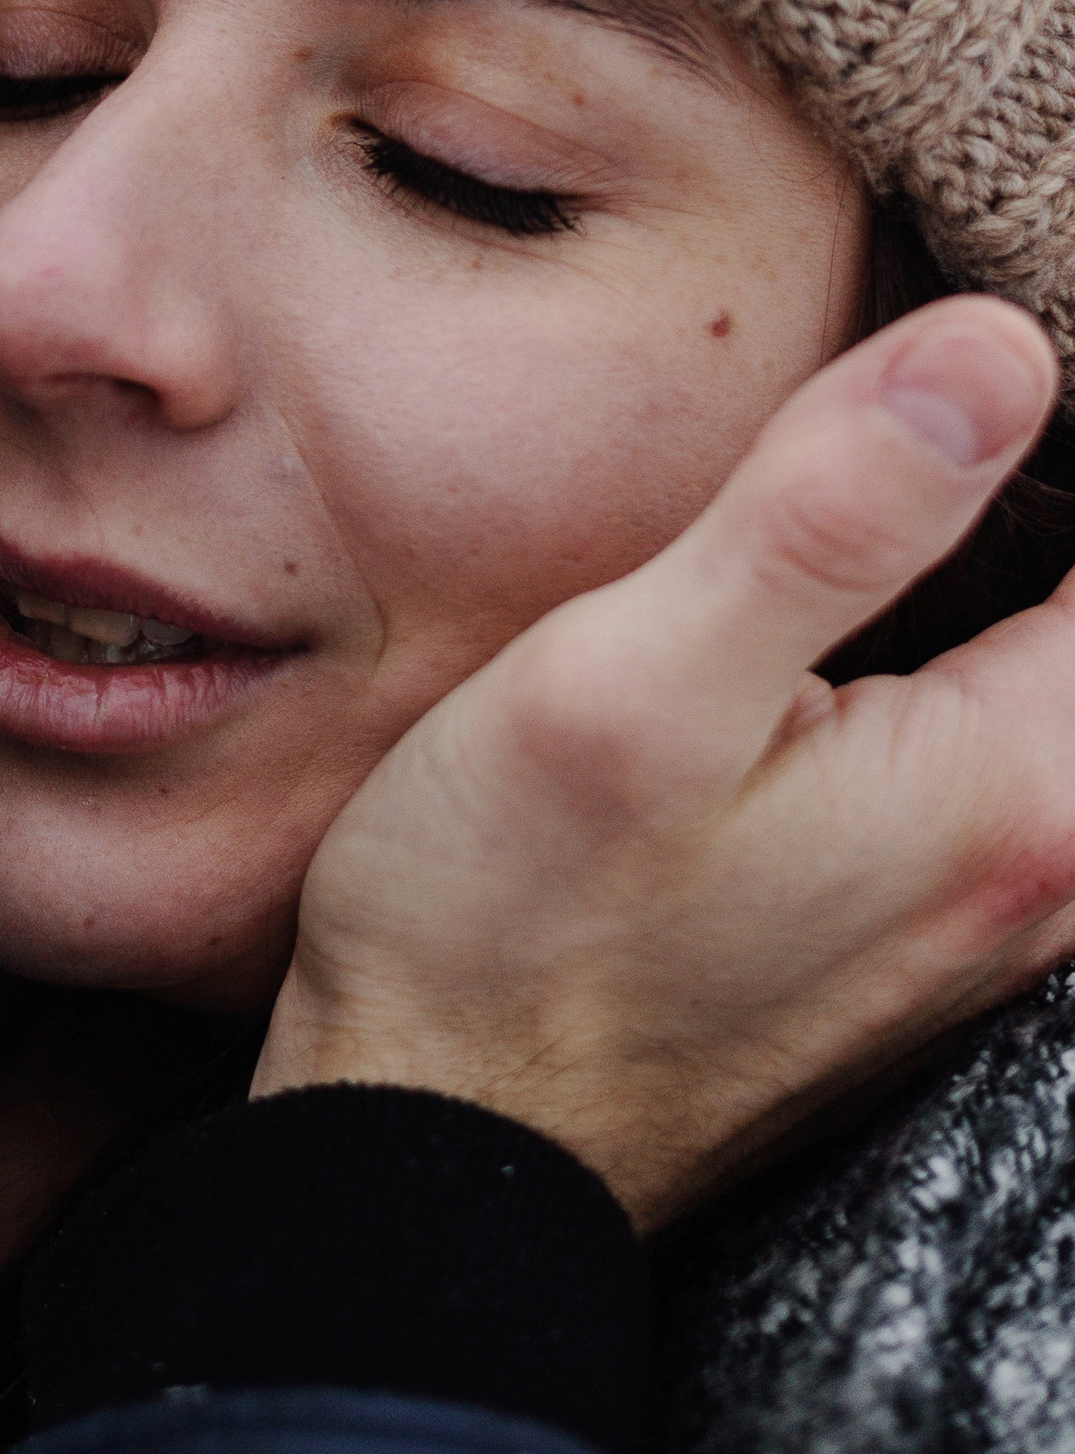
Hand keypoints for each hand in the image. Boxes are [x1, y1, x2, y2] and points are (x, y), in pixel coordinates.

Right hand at [253, 294, 1074, 1224]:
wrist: (441, 1143)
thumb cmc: (502, 921)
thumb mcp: (633, 684)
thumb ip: (826, 515)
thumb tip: (1004, 348)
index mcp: (1020, 788)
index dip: (1060, 410)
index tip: (992, 310)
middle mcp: (1051, 864)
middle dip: (1037, 476)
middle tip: (952, 347)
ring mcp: (995, 906)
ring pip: (1054, 672)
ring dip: (1012, 548)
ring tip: (914, 426)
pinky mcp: (923, 914)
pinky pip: (1010, 733)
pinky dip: (976, 623)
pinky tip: (870, 561)